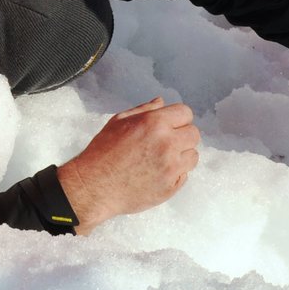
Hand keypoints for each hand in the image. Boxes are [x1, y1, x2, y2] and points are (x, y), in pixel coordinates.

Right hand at [55, 97, 199, 232]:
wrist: (94, 187)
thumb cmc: (102, 153)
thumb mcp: (119, 122)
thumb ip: (144, 110)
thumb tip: (162, 102)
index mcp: (155, 124)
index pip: (186, 113)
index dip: (178, 118)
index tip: (170, 125)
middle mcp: (167, 144)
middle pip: (194, 134)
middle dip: (182, 136)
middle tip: (166, 142)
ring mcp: (171, 167)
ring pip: (193, 156)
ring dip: (181, 155)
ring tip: (162, 159)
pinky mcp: (171, 187)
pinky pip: (185, 175)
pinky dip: (175, 173)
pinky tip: (157, 173)